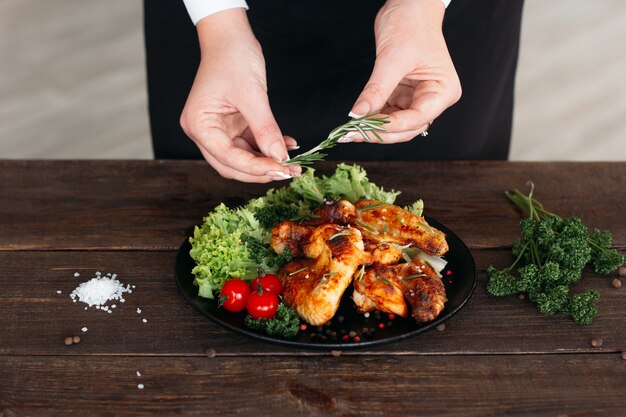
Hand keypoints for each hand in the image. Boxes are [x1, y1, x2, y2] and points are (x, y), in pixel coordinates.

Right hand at [180, 9, 299, 181]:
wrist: (231, 36)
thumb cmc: (232, 57)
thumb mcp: (251, 94)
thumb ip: (265, 128)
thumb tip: (280, 157)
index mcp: (199, 124)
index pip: (227, 157)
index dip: (254, 167)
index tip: (281, 170)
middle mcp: (205, 131)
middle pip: (232, 164)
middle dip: (260, 170)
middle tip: (288, 172)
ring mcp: (219, 129)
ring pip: (243, 157)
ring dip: (267, 161)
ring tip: (292, 162)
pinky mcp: (233, 125)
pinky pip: (251, 144)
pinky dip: (268, 146)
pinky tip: (287, 145)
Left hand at [349, 0, 460, 142]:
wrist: (409, 6)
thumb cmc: (412, 24)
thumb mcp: (392, 58)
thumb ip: (376, 89)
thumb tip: (358, 114)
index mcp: (443, 91)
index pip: (417, 118)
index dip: (391, 126)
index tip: (366, 128)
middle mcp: (433, 98)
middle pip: (407, 128)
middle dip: (381, 132)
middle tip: (353, 134)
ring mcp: (417, 98)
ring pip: (396, 125)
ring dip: (374, 129)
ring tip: (351, 130)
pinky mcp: (402, 95)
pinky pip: (387, 114)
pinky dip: (372, 118)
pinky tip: (357, 121)